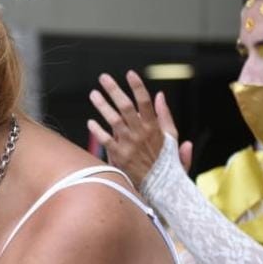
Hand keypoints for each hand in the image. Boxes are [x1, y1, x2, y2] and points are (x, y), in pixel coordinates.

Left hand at [86, 70, 192, 184]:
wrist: (161, 189)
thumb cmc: (166, 163)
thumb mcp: (172, 138)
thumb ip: (165, 116)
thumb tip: (160, 95)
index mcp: (154, 127)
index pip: (145, 102)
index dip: (137, 86)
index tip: (130, 73)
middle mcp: (140, 133)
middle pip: (125, 106)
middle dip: (114, 90)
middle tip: (103, 77)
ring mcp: (129, 144)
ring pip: (112, 120)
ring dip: (102, 105)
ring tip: (93, 94)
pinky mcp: (119, 156)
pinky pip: (105, 140)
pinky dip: (97, 130)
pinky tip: (90, 122)